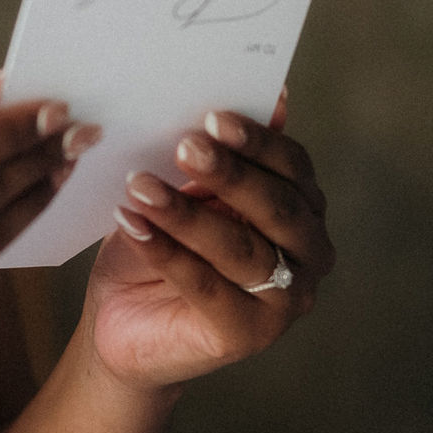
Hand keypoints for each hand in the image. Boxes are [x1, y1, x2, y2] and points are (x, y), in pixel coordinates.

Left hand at [82, 98, 332, 389]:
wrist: (124, 319)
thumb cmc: (163, 244)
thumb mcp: (187, 192)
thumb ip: (221, 153)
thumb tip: (274, 97)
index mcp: (303, 208)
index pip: (293, 167)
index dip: (258, 141)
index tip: (213, 117)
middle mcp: (308, 254)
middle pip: (277, 207)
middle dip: (230, 174)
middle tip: (184, 147)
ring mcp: (284, 300)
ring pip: (240, 249)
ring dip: (187, 214)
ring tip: (141, 186)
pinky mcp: (247, 335)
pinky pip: (205, 286)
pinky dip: (166, 252)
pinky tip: (131, 224)